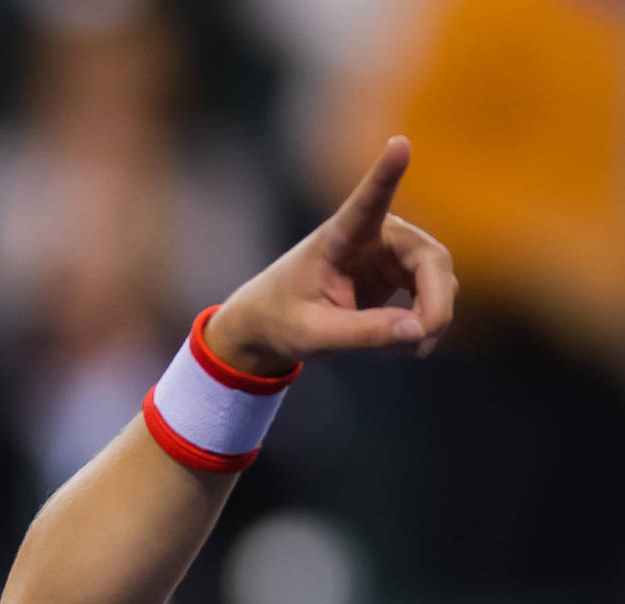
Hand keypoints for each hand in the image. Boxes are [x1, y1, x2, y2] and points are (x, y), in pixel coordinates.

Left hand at [205, 136, 457, 376]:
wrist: (271, 325)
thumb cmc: (281, 320)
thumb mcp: (311, 335)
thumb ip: (360, 334)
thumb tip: (419, 330)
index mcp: (341, 236)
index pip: (367, 202)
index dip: (385, 174)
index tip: (399, 144)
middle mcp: (375, 233)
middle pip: (432, 258)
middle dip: (435, 303)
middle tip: (420, 343)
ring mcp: (393, 252)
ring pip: (441, 278)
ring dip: (429, 319)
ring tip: (394, 351)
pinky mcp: (402, 274)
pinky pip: (435, 297)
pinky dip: (423, 326)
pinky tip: (398, 346)